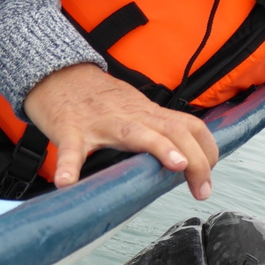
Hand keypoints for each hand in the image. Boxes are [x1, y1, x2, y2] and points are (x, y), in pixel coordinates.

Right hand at [23, 63, 218, 198]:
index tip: (208, 181)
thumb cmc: (98, 101)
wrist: (56, 73)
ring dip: (159, 148)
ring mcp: (101, 123)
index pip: (190, 127)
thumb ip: (158, 133)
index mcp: (148, 115)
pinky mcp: (69, 129)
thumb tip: (184, 162)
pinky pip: (70, 148)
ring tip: (176, 166)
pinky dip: (68, 165)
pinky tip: (67, 182)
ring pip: (134, 132)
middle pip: (174, 131)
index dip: (207, 151)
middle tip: (203, 191)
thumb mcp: (136, 112)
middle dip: (196, 160)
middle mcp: (131, 117)